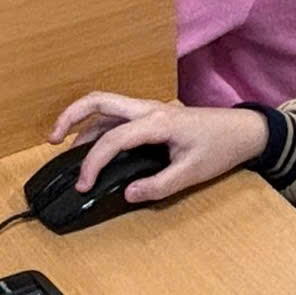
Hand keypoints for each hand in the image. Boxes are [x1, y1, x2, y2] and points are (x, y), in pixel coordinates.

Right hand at [47, 91, 266, 205]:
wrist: (244, 131)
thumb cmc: (221, 148)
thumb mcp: (192, 174)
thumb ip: (158, 186)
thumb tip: (127, 193)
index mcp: (157, 122)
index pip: (112, 139)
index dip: (92, 162)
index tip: (83, 185)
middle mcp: (148, 109)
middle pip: (99, 101)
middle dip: (70, 116)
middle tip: (51, 139)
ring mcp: (150, 109)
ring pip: (106, 106)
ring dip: (82, 122)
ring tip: (64, 146)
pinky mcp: (153, 116)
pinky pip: (117, 116)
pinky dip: (97, 126)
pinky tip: (92, 146)